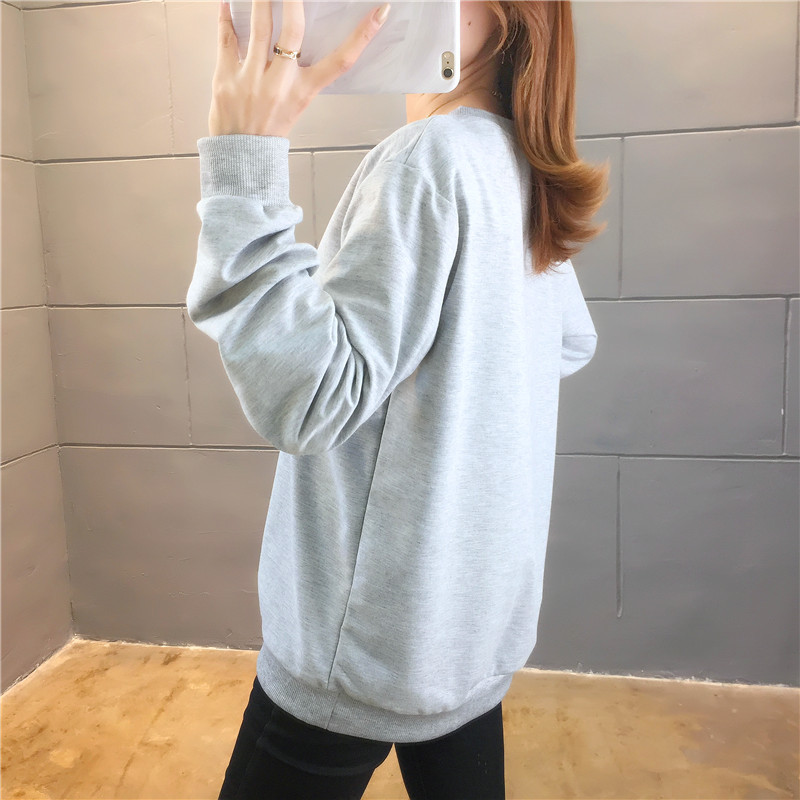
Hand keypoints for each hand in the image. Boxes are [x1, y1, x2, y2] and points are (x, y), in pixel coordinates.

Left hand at [209, 0, 389, 137]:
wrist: (241, 155)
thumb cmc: (269, 129)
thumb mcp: (296, 102)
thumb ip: (298, 73)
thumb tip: (294, 36)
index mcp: (303, 91)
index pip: (340, 61)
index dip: (362, 35)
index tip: (379, 11)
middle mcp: (280, 84)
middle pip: (293, 30)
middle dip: (292, 0)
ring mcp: (252, 80)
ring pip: (259, 26)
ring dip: (261, 0)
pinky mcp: (226, 78)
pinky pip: (226, 38)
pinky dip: (226, 16)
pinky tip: (227, 3)